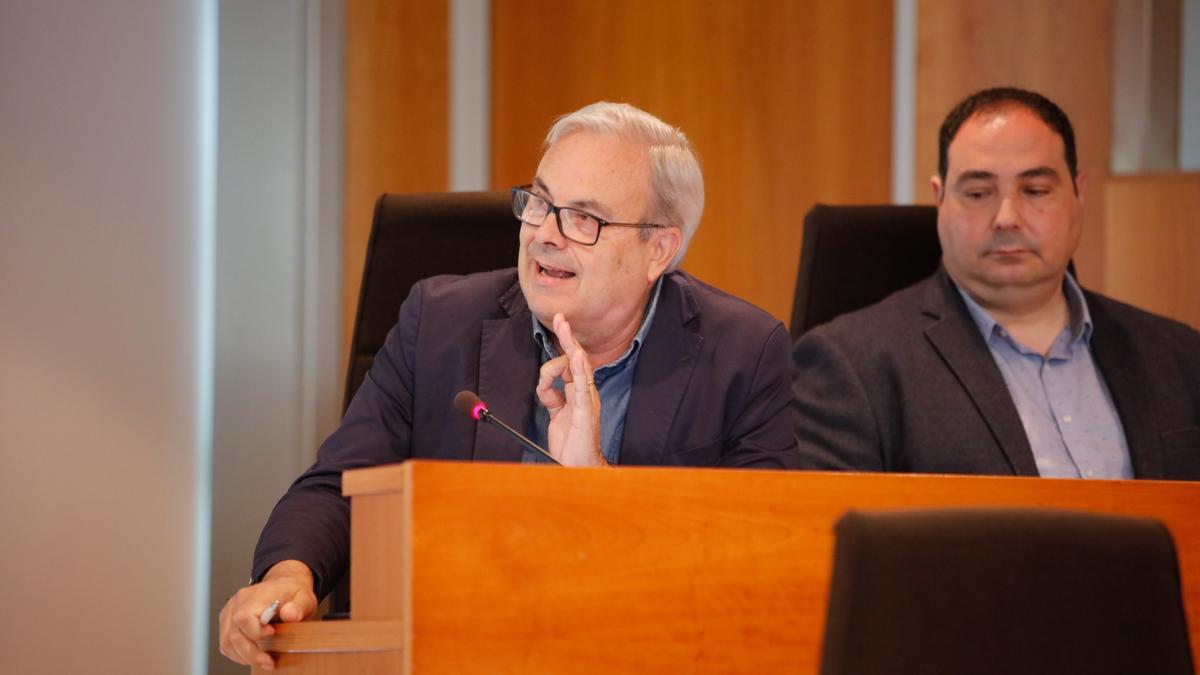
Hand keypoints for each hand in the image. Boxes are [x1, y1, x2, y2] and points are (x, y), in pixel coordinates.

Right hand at [218, 560, 316, 669]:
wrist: (283, 585)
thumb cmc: (291, 593)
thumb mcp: (304, 597)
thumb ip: (299, 606)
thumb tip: (290, 615)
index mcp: (257, 595)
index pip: (244, 617)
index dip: (255, 632)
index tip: (271, 635)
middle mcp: (239, 602)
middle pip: (235, 634)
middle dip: (252, 653)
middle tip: (269, 661)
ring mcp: (230, 612)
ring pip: (228, 642)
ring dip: (245, 656)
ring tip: (264, 661)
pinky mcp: (227, 622)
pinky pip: (226, 644)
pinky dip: (238, 654)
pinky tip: (253, 655)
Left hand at [536, 313, 605, 466]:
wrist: (579, 467)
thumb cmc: (571, 444)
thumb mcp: (556, 415)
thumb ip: (551, 397)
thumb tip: (543, 386)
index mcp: (578, 393)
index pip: (572, 362)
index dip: (566, 343)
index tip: (560, 323)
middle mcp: (585, 393)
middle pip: (578, 359)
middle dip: (569, 337)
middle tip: (561, 318)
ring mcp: (588, 401)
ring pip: (580, 367)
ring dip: (570, 347)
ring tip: (560, 338)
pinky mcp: (586, 411)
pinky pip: (583, 386)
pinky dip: (579, 370)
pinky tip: (575, 357)